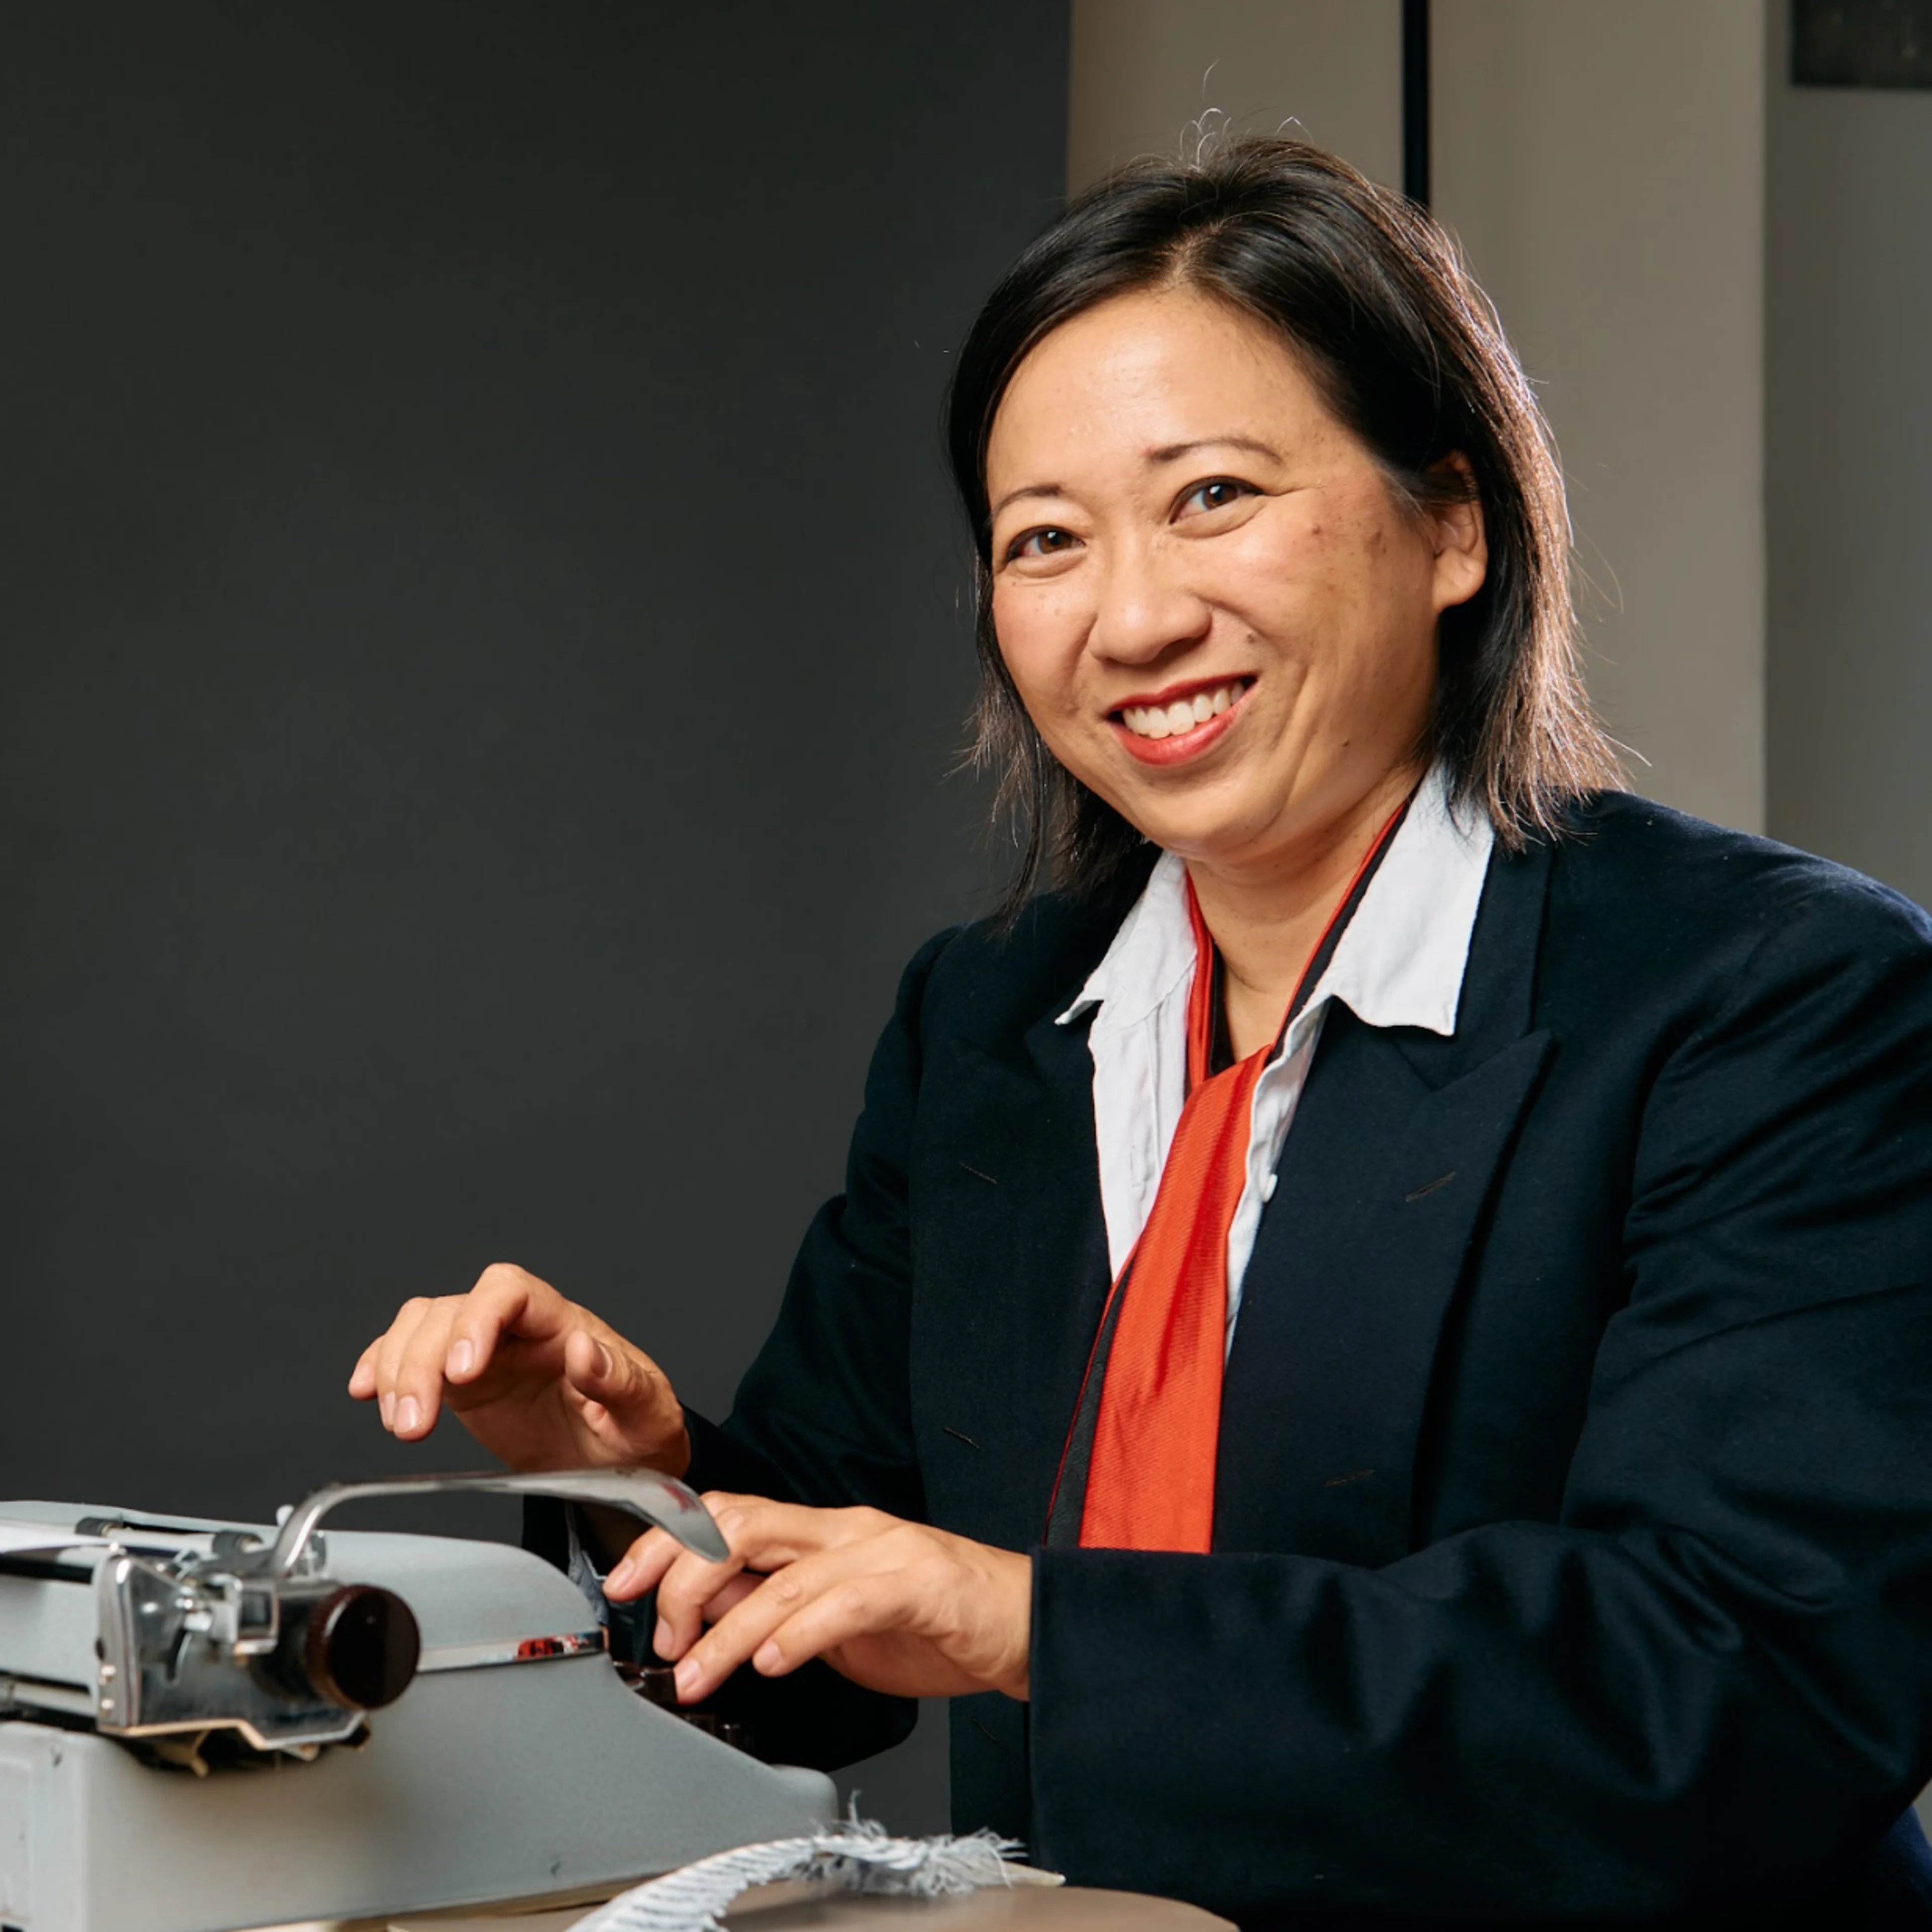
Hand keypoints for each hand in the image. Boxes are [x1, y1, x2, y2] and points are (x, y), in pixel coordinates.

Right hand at [346, 1263, 688, 1476]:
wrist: (623, 1461)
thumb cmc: (637, 1429)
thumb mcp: (645, 1412)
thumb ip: (618, 1380)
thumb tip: (584, 1350)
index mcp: (563, 1323)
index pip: (510, 1292)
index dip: (477, 1321)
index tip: (463, 1372)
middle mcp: (518, 1328)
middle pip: (452, 1311)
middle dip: (421, 1362)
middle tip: (414, 1423)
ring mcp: (485, 1351)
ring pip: (421, 1327)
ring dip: (396, 1370)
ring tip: (402, 1424)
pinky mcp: (461, 1381)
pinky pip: (408, 1353)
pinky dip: (380, 1366)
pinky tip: (367, 1391)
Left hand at [606, 1494, 1031, 1703]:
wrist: (1026, 1624)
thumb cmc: (937, 1623)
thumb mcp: (838, 1617)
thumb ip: (779, 1603)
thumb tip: (710, 1608)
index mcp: (824, 1531)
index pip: (727, 1513)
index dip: (666, 1541)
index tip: (623, 1584)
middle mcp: (845, 1529)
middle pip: (740, 1524)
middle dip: (681, 1574)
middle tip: (658, 1634)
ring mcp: (881, 1552)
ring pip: (781, 1573)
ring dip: (725, 1630)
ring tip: (695, 1674)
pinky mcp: (915, 1586)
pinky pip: (843, 1602)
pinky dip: (797, 1634)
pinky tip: (770, 1664)